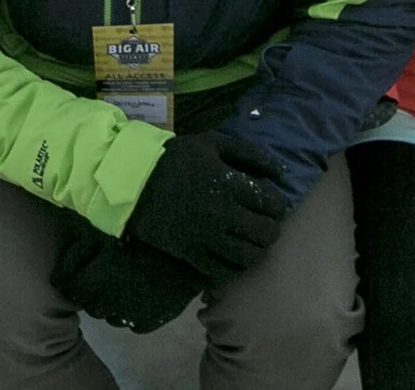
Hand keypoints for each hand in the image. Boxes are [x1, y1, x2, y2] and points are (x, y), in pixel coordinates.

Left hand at [52, 224, 206, 333]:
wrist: (195, 238)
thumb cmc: (150, 226)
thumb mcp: (112, 225)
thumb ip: (85, 238)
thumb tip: (63, 239)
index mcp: (101, 274)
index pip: (70, 287)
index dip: (66, 279)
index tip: (67, 274)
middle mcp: (114, 298)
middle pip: (88, 305)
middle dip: (88, 292)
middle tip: (94, 277)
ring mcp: (135, 313)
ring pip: (110, 317)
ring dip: (108, 303)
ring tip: (117, 285)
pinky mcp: (153, 320)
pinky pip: (133, 324)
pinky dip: (131, 312)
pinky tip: (137, 296)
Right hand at [123, 130, 291, 284]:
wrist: (134, 182)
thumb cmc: (176, 159)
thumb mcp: (213, 143)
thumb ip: (249, 153)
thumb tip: (280, 171)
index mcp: (230, 185)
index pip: (272, 204)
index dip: (277, 203)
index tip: (270, 200)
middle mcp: (223, 216)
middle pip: (266, 233)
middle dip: (271, 227)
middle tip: (264, 221)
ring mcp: (207, 239)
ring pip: (249, 256)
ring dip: (257, 249)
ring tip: (252, 240)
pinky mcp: (191, 255)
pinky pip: (224, 272)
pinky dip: (235, 267)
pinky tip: (234, 256)